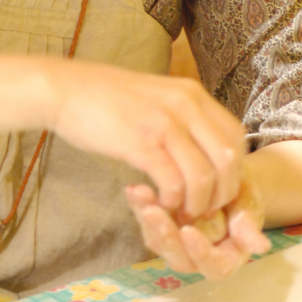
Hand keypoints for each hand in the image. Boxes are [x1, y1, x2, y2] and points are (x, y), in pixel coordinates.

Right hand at [47, 63, 244, 218]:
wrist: (66, 89)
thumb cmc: (107, 98)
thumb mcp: (157, 96)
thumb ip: (182, 116)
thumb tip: (202, 149)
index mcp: (192, 93)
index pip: (235, 137)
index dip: (232, 170)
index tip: (215, 189)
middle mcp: (186, 104)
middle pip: (228, 160)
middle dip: (220, 194)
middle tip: (202, 209)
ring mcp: (165, 122)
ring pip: (204, 176)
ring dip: (197, 204)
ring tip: (181, 212)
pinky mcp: (141, 142)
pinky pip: (173, 182)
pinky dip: (172, 202)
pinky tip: (159, 202)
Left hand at [125, 162, 269, 278]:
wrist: (226, 177)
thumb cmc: (241, 195)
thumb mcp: (249, 204)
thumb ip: (250, 224)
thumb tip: (261, 247)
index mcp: (224, 258)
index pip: (213, 265)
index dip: (200, 252)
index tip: (189, 232)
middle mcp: (196, 256)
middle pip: (178, 257)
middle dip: (163, 234)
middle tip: (152, 212)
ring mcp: (175, 242)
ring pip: (158, 240)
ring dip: (146, 219)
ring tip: (139, 195)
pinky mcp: (160, 225)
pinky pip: (147, 220)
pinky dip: (140, 205)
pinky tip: (134, 189)